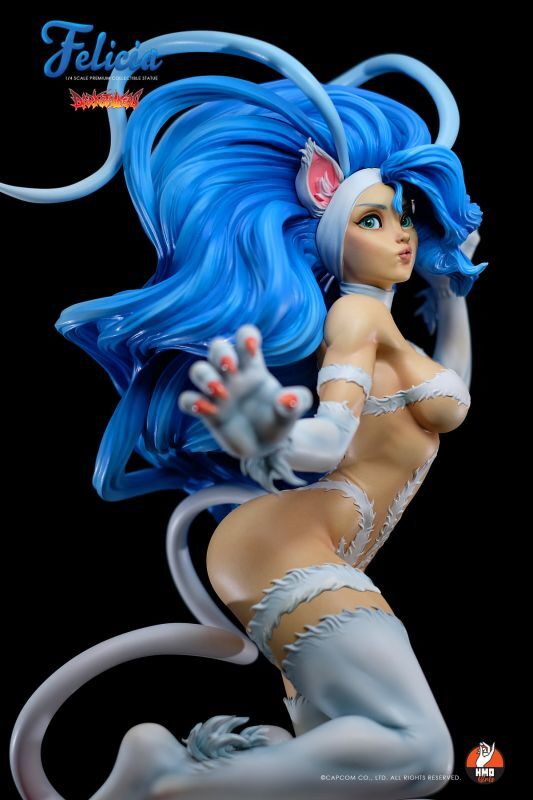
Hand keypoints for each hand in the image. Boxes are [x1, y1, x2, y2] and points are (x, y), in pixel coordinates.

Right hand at [178, 324, 312, 491]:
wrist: (269, 446)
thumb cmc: (279, 419)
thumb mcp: (293, 410)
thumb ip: (296, 402)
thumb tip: (287, 398)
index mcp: (253, 368)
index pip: (245, 338)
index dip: (245, 336)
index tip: (253, 346)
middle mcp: (233, 376)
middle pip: (217, 348)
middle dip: (220, 352)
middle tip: (230, 367)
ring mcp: (217, 394)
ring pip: (198, 370)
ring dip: (205, 376)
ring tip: (220, 392)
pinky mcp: (207, 413)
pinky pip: (187, 400)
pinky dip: (191, 402)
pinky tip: (206, 410)